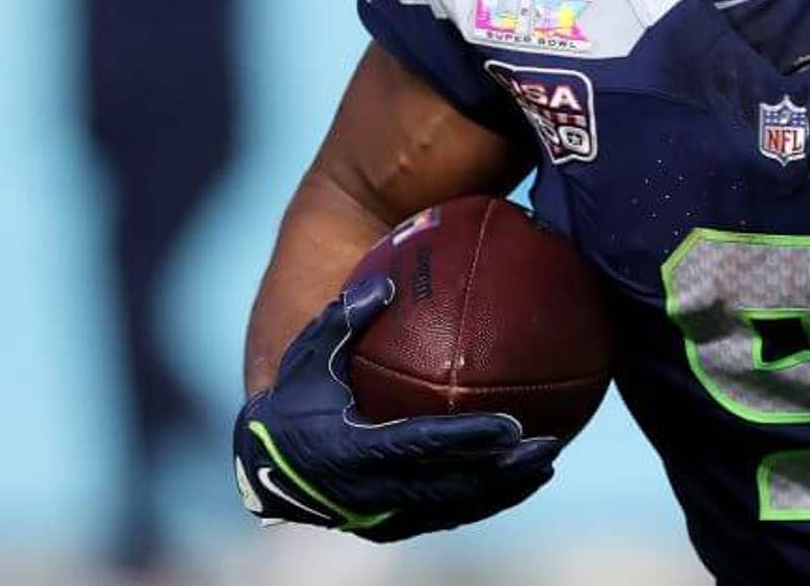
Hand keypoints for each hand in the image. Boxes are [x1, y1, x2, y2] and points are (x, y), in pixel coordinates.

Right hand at [233, 275, 561, 541]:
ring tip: (545, 463)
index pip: (418, 447)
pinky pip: (444, 515)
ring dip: (501, 491)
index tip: (511, 424)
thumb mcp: (311, 354)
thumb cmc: (295, 395)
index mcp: (349, 450)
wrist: (263, 461)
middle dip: (501, 473)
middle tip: (547, 446)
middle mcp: (367, 493)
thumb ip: (345, 318)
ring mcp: (379, 515)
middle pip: (448, 489)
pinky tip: (516, 478)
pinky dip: (482, 499)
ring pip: (451, 509)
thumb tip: (386, 283)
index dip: (466, 439)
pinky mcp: (389, 526)